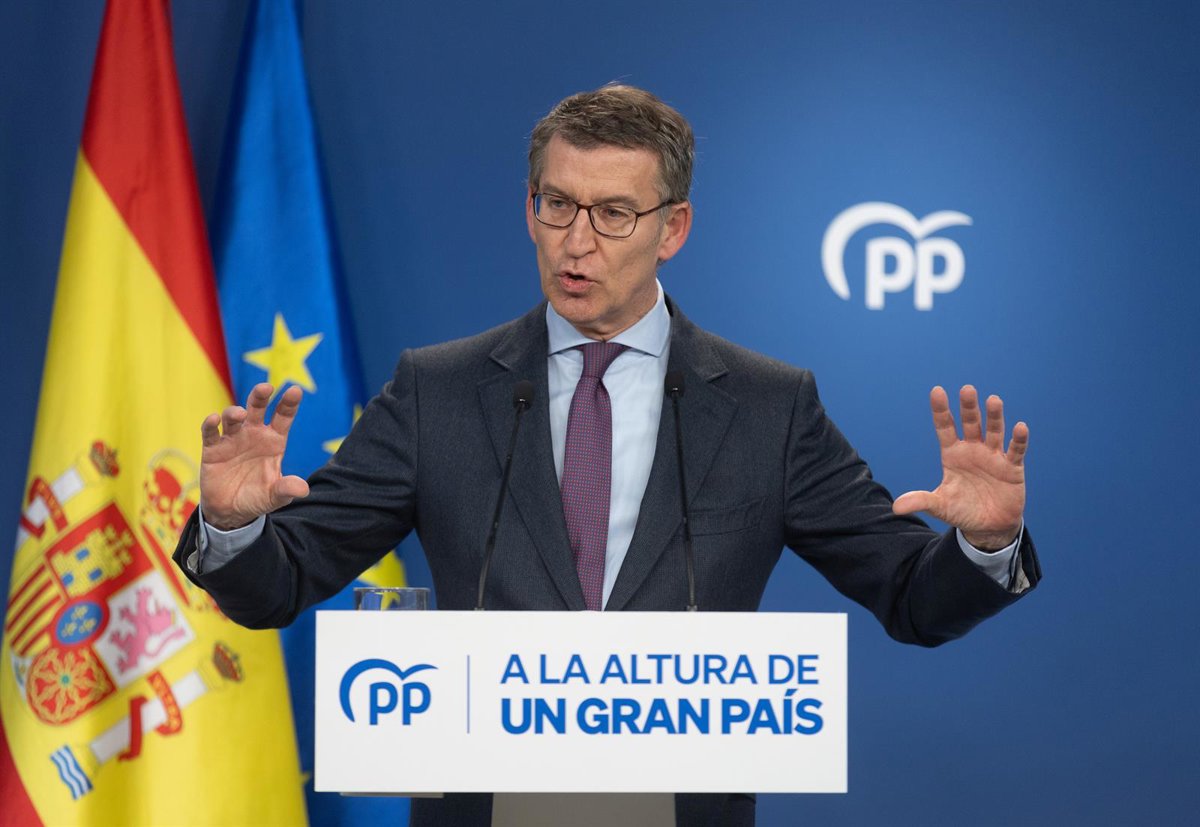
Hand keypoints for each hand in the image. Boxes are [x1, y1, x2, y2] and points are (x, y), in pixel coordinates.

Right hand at [199, 383, 309, 530]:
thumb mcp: (274, 496)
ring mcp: (232, 439)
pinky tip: (214, 419)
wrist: (230, 511)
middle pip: (257, 409)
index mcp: (273, 441)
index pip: (283, 417)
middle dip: (260, 396)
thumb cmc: (257, 497)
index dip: (289, 404)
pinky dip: (210, 425)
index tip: (295, 390)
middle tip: (265, 387)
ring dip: (234, 412)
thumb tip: (303, 488)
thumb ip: (286, 490)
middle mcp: (253, 435)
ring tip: (238, 414)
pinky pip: (210, 433)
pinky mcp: (213, 449)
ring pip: (232, 417)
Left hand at [892, 385, 1027, 550]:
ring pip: (994, 432)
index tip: (937, 391)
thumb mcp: (940, 506)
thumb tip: (895, 508)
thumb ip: (921, 501)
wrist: (988, 526)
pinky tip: (1020, 427)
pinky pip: (1016, 451)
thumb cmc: (962, 510)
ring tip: (993, 400)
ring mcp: (993, 457)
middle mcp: (972, 450)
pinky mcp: (1012, 468)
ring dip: (994, 417)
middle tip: (967, 389)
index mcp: (952, 454)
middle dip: (968, 408)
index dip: (941, 410)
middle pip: (970, 424)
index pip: (945, 427)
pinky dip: (1018, 440)